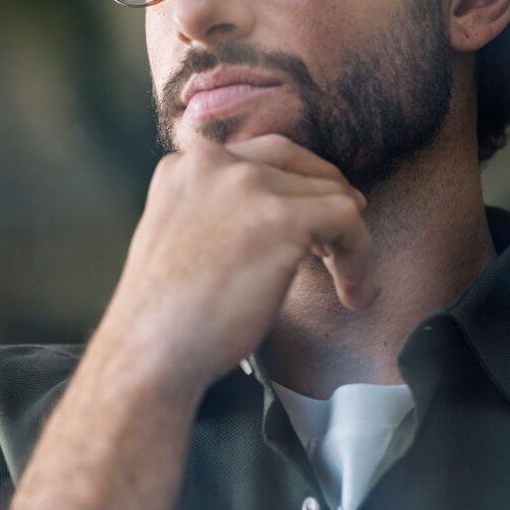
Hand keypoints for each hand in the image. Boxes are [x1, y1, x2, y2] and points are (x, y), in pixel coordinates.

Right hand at [99, 134, 376, 392]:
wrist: (150, 352)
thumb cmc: (166, 315)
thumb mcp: (182, 234)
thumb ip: (217, 208)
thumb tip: (279, 210)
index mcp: (186, 164)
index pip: (260, 156)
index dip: (293, 189)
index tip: (308, 229)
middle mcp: (214, 161)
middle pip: (297, 164)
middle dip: (322, 201)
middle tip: (335, 246)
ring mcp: (248, 184)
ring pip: (328, 192)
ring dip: (346, 238)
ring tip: (348, 282)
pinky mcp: (281, 217)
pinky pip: (347, 219)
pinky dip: (359, 254)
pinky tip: (353, 291)